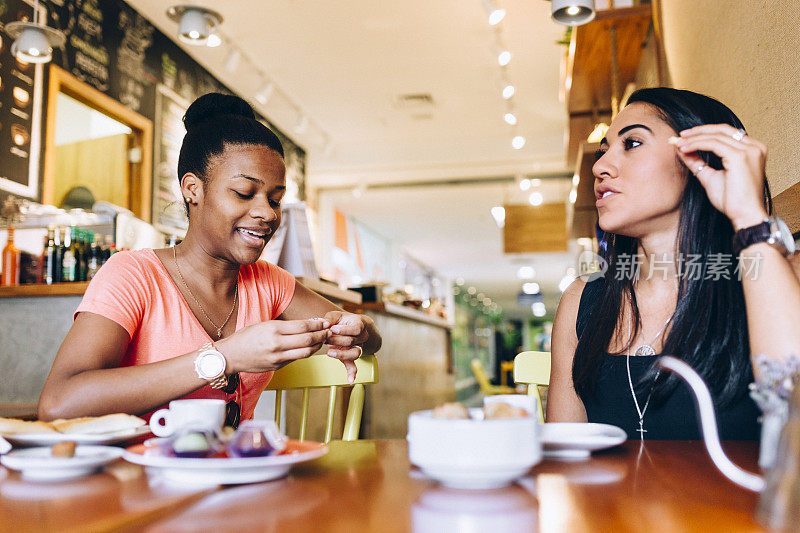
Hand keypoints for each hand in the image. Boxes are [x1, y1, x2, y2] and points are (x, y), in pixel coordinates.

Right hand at [215, 318, 329, 373]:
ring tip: (321, 340)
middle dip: (321, 335)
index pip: (303, 326)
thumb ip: (285, 326)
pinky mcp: (277, 366)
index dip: (317, 324)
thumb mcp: (264, 325)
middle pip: (308, 339)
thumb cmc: (246, 337)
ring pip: (305, 352)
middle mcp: (277, 344)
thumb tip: (308, 324)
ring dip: (317, 346)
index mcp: (273, 329)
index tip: (325, 322)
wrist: (230, 356)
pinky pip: (296, 359)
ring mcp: (277, 357)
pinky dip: (305, 353)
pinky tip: (309, 348)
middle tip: (328, 332)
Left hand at [323, 311, 368, 383]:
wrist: (351, 327)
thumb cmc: (342, 320)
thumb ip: (329, 318)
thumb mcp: (335, 315)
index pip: (356, 329)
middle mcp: (361, 337)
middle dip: (336, 340)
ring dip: (341, 354)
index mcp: (359, 324)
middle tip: (326, 338)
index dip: (344, 330)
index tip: (333, 329)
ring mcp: (357, 347)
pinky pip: (354, 365)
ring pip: (354, 353)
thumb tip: (324, 324)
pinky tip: (350, 380)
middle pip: (351, 341)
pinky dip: (352, 373)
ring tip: (330, 353)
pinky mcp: (351, 356)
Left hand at [671, 124, 768, 228]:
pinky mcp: (740, 157)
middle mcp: (755, 147)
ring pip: (716, 136)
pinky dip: (697, 145)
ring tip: (679, 145)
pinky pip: (714, 144)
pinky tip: (685, 149)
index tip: (686, 137)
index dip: (705, 132)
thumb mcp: (711, 177)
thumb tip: (682, 150)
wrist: (745, 215)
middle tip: (681, 136)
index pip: (726, 133)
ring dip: (694, 139)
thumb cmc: (732, 201)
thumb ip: (698, 163)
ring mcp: (749, 150)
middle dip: (699, 131)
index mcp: (753, 149)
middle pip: (722, 129)